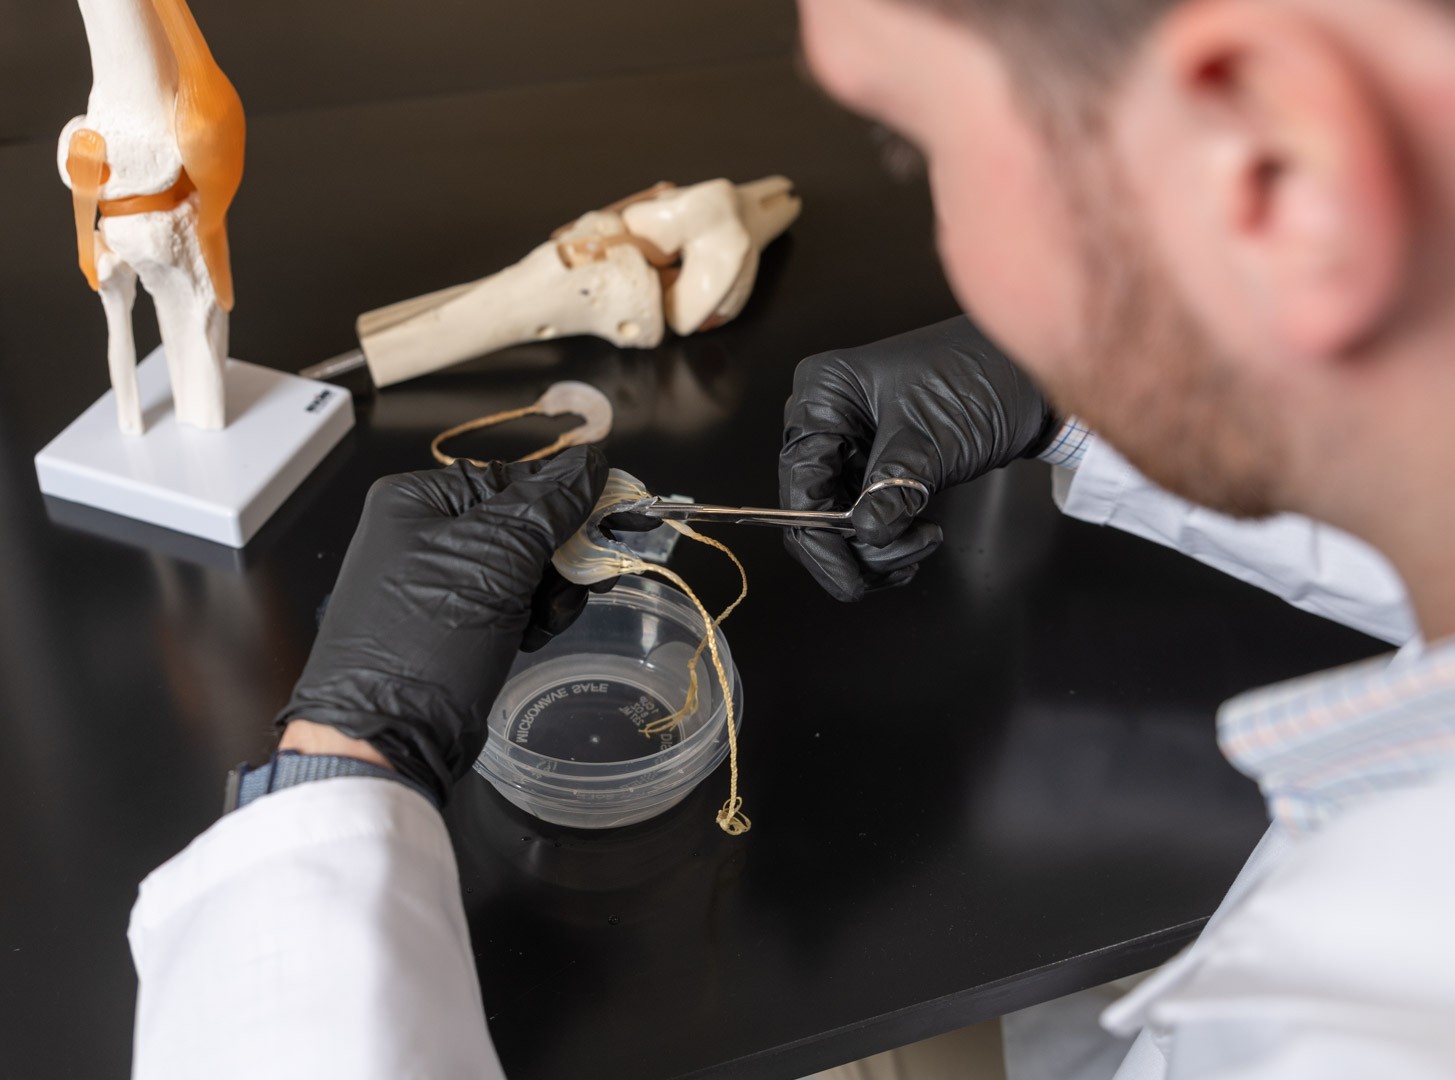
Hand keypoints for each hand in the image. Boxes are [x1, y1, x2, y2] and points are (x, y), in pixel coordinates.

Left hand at [275, 446, 607, 803]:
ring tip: (543, 622)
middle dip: (559, 557)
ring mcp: (438, 581)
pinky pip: (511, 603)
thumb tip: (591, 464)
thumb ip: (547, 506)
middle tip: (583, 583)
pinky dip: (532, 618)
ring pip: (525, 568)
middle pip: (523, 524)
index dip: (567, 501)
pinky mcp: (454, 622)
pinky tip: (529, 638)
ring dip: (549, 594)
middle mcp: (423, 533)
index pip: (514, 479)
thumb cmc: (425, 639)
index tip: (618, 518)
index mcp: (418, 499)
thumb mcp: (494, 559)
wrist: (386, 736)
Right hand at [779, 316, 1056, 601]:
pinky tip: (919, 540)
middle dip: (856, 547)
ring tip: (924, 541)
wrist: (1027, 377)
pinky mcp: (877, 467)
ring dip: (879, 550)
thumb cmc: (981, 377)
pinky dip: (891, 541)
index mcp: (823, 396)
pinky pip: (868, 518)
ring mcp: (852, 446)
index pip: (801, 481)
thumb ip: (893, 488)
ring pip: (841, 522)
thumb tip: (868, 533)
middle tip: (898, 564)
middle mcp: (828, 420)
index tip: (847, 578)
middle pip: (814, 508)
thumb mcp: (933, 438)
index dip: (818, 537)